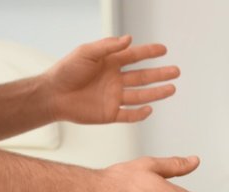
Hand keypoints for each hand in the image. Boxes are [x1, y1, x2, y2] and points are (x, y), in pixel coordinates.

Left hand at [41, 35, 179, 123]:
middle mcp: (115, 80)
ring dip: (156, 92)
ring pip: (140, 95)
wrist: (52, 95)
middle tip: (176, 71)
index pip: (134, 56)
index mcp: (110, 63)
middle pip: (143, 77)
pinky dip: (139, 114)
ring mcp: (113, 97)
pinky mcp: (109, 114)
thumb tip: (129, 39)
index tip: (164, 49)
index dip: (149, 52)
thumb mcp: (86, 52)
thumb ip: (108, 46)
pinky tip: (150, 109)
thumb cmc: (66, 70)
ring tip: (172, 88)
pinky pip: (128, 115)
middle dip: (160, 74)